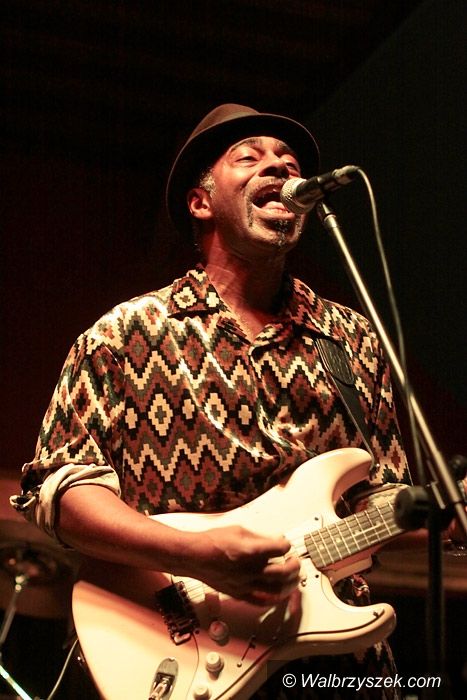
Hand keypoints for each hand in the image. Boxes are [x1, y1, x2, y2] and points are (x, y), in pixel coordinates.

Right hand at [184, 525, 300, 605]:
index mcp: (251, 550)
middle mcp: (250, 569)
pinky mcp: (239, 594)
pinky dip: (273, 599)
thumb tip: (272, 540)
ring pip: (276, 589)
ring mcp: (245, 584)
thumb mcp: (238, 530)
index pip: (281, 548)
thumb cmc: (212, 541)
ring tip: (292, 578)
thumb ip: (258, 537)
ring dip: (288, 584)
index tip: (285, 544)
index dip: (286, 544)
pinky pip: (260, 601)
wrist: (194, 556)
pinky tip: (278, 594)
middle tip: (294, 561)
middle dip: (294, 566)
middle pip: (283, 572)